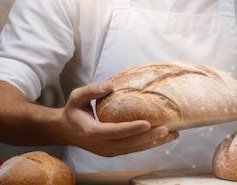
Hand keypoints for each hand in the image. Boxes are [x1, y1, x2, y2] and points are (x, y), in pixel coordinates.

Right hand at [59, 81, 178, 156]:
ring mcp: (108, 151)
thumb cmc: (72, 111)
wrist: (64, 130)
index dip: (132, 129)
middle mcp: (102, 145)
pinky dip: (148, 144)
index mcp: (93, 132)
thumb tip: (110, 85)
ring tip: (172, 134)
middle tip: (167, 129)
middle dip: (149, 137)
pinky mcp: (113, 151)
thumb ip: (91, 90)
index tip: (147, 123)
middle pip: (129, 144)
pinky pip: (133, 149)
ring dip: (153, 142)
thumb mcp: (77, 96)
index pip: (115, 132)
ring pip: (134, 149)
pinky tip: (162, 138)